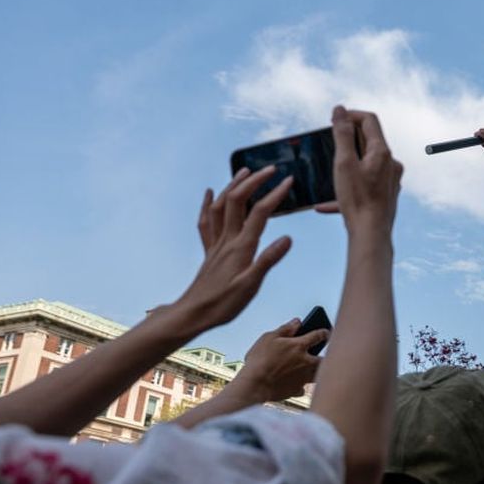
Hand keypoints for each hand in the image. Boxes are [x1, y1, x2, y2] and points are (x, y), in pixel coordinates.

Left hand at [172, 166, 293, 334]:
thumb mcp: (251, 285)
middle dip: (254, 181)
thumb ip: (268, 260)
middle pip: (238, 201)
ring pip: (221, 206)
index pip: (261, 213)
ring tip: (245, 172)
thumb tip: (288, 238)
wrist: (193, 314)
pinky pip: (206, 221)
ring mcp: (216, 244)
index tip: (289, 180)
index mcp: (241, 247)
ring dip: (233, 186)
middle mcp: (227, 240)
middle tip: (270, 170)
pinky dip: (208, 204)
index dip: (276, 194)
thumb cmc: (223, 304)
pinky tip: (210, 193)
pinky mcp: (210, 252)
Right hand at [230, 318, 324, 402]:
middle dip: (325, 356)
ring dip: (316, 371)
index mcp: (299, 346)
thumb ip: (285, 329)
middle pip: (323, 359)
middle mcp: (305, 362)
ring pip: (317, 374)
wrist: (254, 385)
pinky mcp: (296, 390)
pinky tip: (296, 384)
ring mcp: (302, 377)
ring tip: (313, 369)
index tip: (326, 332)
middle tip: (324, 354)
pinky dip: (300, 386)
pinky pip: (302, 388)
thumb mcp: (269, 338)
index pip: (318, 336)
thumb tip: (297, 322)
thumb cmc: (259, 360)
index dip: (324, 332)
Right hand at [314, 107, 403, 236]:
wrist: (371, 234)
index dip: (351, 115)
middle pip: (369, 141)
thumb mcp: (344, 162)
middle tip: (328, 144)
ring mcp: (390, 180)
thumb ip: (342, 134)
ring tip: (329, 173)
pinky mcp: (385, 195)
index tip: (333, 120)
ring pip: (365, 164)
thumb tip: (340, 109)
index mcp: (382, 152)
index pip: (369, 120)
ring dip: (346, 166)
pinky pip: (364, 185)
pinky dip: (347, 189)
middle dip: (347, 140)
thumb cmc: (357, 199)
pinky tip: (325, 205)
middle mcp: (391, 163)